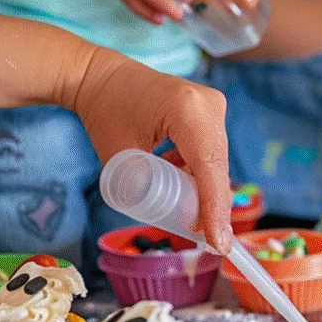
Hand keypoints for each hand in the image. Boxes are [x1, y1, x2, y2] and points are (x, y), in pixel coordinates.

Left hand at [68, 46, 232, 253]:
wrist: (102, 76)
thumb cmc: (105, 112)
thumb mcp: (120, 157)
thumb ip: (149, 191)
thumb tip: (182, 225)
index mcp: (186, 110)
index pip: (208, 168)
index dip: (214, 210)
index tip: (219, 245)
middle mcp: (208, 104)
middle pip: (217, 167)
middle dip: (213, 205)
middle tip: (209, 242)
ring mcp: (213, 105)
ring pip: (216, 162)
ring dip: (206, 189)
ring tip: (187, 212)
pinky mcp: (211, 110)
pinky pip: (212, 151)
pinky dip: (200, 173)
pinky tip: (181, 183)